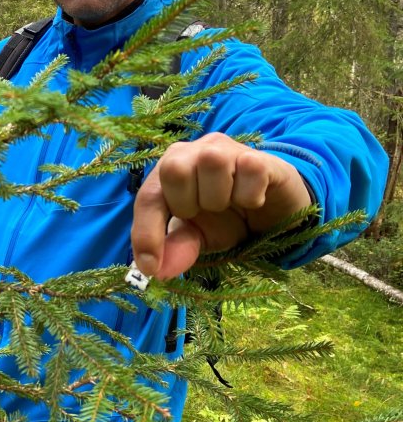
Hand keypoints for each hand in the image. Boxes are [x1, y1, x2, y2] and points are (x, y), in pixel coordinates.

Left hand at [131, 133, 311, 279]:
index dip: (146, 233)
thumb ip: (176, 248)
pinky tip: (253, 200)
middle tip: (206, 213)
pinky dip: (251, 195)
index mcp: (170, 170)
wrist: (274, 214)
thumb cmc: (228, 218)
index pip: (148, 197)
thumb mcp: (198, 237)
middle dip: (188, 204)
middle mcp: (193, 151)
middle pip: (174, 170)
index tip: (150, 267)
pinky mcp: (259, 157)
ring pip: (212, 163)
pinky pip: (250, 170)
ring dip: (220, 198)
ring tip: (230, 204)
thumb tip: (157, 272)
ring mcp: (227, 149)